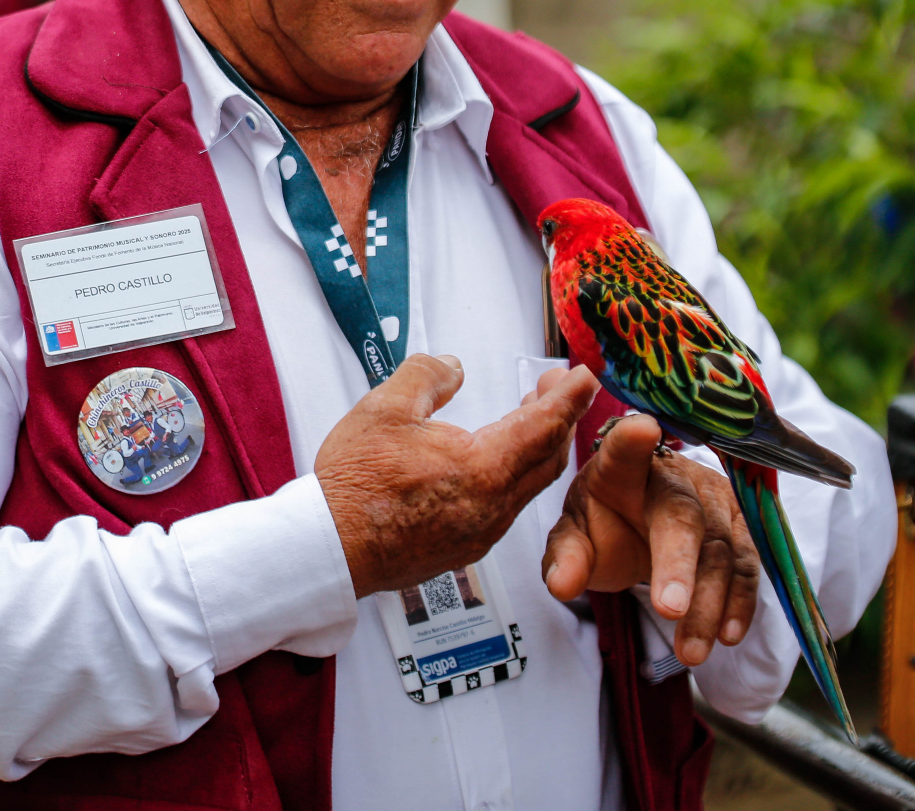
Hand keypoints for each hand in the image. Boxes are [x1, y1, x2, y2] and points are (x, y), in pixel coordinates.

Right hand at [316, 354, 596, 597]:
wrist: (329, 548)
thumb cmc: (354, 482)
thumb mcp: (385, 407)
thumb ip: (427, 376)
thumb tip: (453, 366)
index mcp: (483, 469)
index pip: (543, 425)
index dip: (569, 397)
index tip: (585, 377)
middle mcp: (493, 506)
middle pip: (547, 459)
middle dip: (560, 418)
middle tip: (558, 387)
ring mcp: (481, 532)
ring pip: (528, 485)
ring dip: (537, 448)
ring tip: (529, 416)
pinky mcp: (465, 547)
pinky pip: (507, 506)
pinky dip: (515, 475)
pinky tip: (494, 461)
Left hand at [542, 409, 759, 666]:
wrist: (639, 521)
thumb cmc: (604, 521)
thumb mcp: (575, 537)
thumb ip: (567, 558)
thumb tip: (561, 585)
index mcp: (621, 468)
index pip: (623, 451)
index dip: (631, 440)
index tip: (640, 428)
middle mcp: (673, 476)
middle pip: (681, 515)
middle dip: (677, 563)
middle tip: (669, 609)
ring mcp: (713, 499)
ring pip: (719, 549)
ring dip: (709, 603)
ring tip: (692, 650)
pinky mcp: (741, 525)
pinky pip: (747, 566)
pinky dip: (740, 603)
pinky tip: (727, 635)